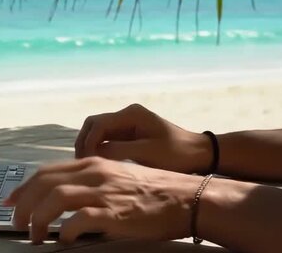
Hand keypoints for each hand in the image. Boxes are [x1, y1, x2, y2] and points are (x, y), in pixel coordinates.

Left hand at [4, 157, 202, 243]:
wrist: (185, 197)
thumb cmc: (150, 190)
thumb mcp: (113, 176)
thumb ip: (87, 181)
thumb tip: (59, 196)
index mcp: (91, 163)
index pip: (46, 172)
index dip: (23, 188)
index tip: (10, 202)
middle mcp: (94, 173)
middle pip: (44, 183)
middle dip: (23, 204)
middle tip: (17, 224)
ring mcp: (104, 192)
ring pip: (55, 199)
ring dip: (38, 218)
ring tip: (35, 235)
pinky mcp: (115, 212)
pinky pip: (79, 220)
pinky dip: (65, 231)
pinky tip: (64, 240)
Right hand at [75, 103, 211, 173]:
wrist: (200, 155)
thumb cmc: (177, 155)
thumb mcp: (147, 153)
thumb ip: (118, 151)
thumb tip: (92, 154)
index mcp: (131, 114)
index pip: (97, 124)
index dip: (87, 142)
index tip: (85, 162)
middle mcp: (126, 115)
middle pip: (94, 125)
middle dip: (84, 142)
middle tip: (80, 164)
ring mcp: (128, 124)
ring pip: (98, 132)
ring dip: (90, 146)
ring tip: (87, 166)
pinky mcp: (130, 135)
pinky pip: (107, 139)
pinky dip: (99, 150)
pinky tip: (98, 164)